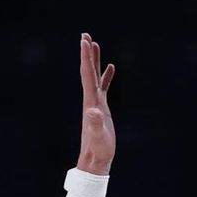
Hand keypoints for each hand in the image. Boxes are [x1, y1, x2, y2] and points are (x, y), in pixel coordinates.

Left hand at [76, 33, 115, 174]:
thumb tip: (93, 111)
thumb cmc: (98, 150)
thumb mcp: (98, 136)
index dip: (86, 57)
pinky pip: (103, 87)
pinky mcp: (102, 109)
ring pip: (94, 77)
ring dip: (94, 60)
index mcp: (90, 102)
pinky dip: (105, 76)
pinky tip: (110, 68)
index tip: (85, 40)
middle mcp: (91, 100)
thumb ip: (94, 123)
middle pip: (88, 71)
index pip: (87, 74)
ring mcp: (96, 104)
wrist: (95, 161)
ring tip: (95, 44)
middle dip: (87, 53)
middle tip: (86, 35)